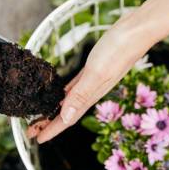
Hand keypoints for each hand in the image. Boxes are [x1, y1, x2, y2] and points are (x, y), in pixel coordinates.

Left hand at [29, 15, 152, 142]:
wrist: (137, 31)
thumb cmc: (119, 50)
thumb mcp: (97, 72)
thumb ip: (82, 95)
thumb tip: (66, 118)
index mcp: (92, 94)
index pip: (68, 118)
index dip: (52, 129)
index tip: (36, 139)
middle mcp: (92, 90)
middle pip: (67, 111)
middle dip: (49, 122)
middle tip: (32, 129)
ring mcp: (93, 79)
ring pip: (70, 99)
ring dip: (56, 108)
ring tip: (42, 114)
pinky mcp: (94, 67)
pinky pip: (75, 85)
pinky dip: (66, 91)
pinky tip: (61, 91)